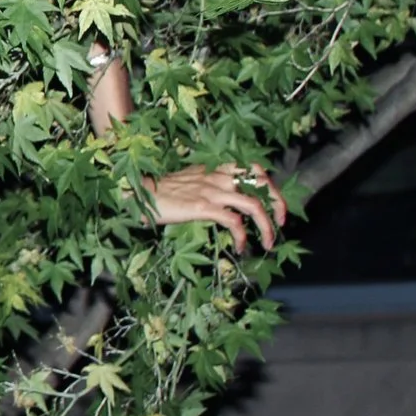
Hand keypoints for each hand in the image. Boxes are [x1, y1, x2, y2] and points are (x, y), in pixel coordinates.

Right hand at [143, 162, 288, 252]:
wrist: (136, 193)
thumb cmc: (158, 192)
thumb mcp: (188, 182)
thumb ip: (207, 187)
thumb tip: (223, 204)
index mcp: (214, 169)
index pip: (252, 167)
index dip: (269, 185)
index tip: (273, 204)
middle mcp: (216, 176)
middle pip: (261, 182)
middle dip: (277, 203)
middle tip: (280, 223)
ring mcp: (210, 191)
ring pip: (253, 204)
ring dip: (266, 226)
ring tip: (267, 242)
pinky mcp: (202, 207)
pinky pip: (233, 221)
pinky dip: (243, 236)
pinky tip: (241, 247)